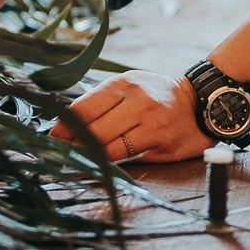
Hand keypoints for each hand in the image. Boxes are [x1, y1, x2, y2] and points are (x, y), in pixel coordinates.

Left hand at [49, 69, 210, 163]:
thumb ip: (102, 104)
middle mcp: (135, 98)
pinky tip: (100, 166)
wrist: (198, 103)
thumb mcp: (129, 88)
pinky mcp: (160, 138)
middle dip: (72, 145)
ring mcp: (149, 119)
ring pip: (106, 144)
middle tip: (58, 156)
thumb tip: (66, 127)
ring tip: (75, 162)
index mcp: (122, 83)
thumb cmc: (156, 98)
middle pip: (91, 128)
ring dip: (88, 156)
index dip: (63, 127)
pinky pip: (126, 155)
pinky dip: (109, 162)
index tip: (51, 140)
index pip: (83, 107)